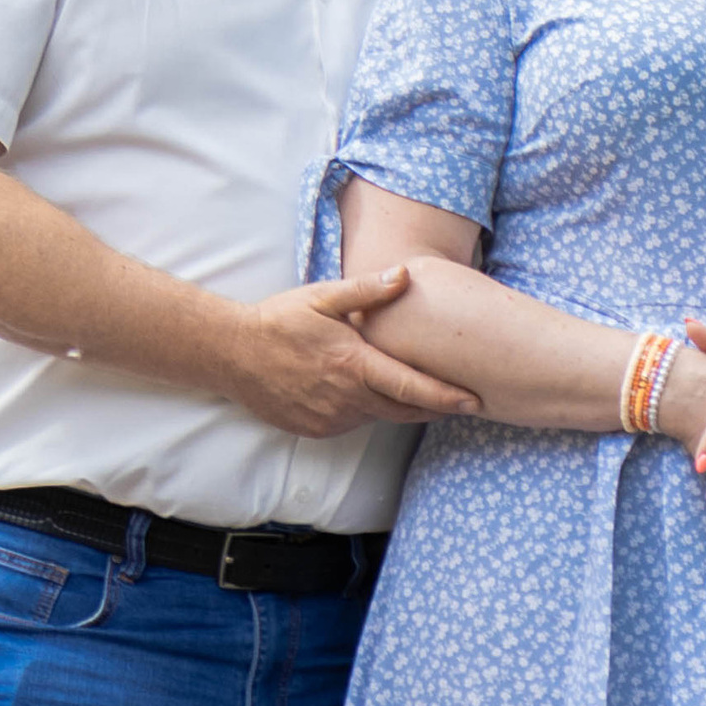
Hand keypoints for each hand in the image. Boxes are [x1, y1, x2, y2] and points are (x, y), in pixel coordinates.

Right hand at [226, 271, 479, 437]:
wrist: (231, 354)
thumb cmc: (279, 320)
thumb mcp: (322, 297)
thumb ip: (366, 290)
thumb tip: (406, 275)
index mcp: (353, 364)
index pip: (412, 387)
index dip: (446, 397)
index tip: (474, 401)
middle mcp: (346, 398)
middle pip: (404, 410)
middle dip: (432, 405)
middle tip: (457, 397)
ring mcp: (330, 419)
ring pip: (378, 417)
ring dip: (394, 403)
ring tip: (405, 384)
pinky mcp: (316, 430)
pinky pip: (352, 422)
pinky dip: (363, 409)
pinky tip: (357, 389)